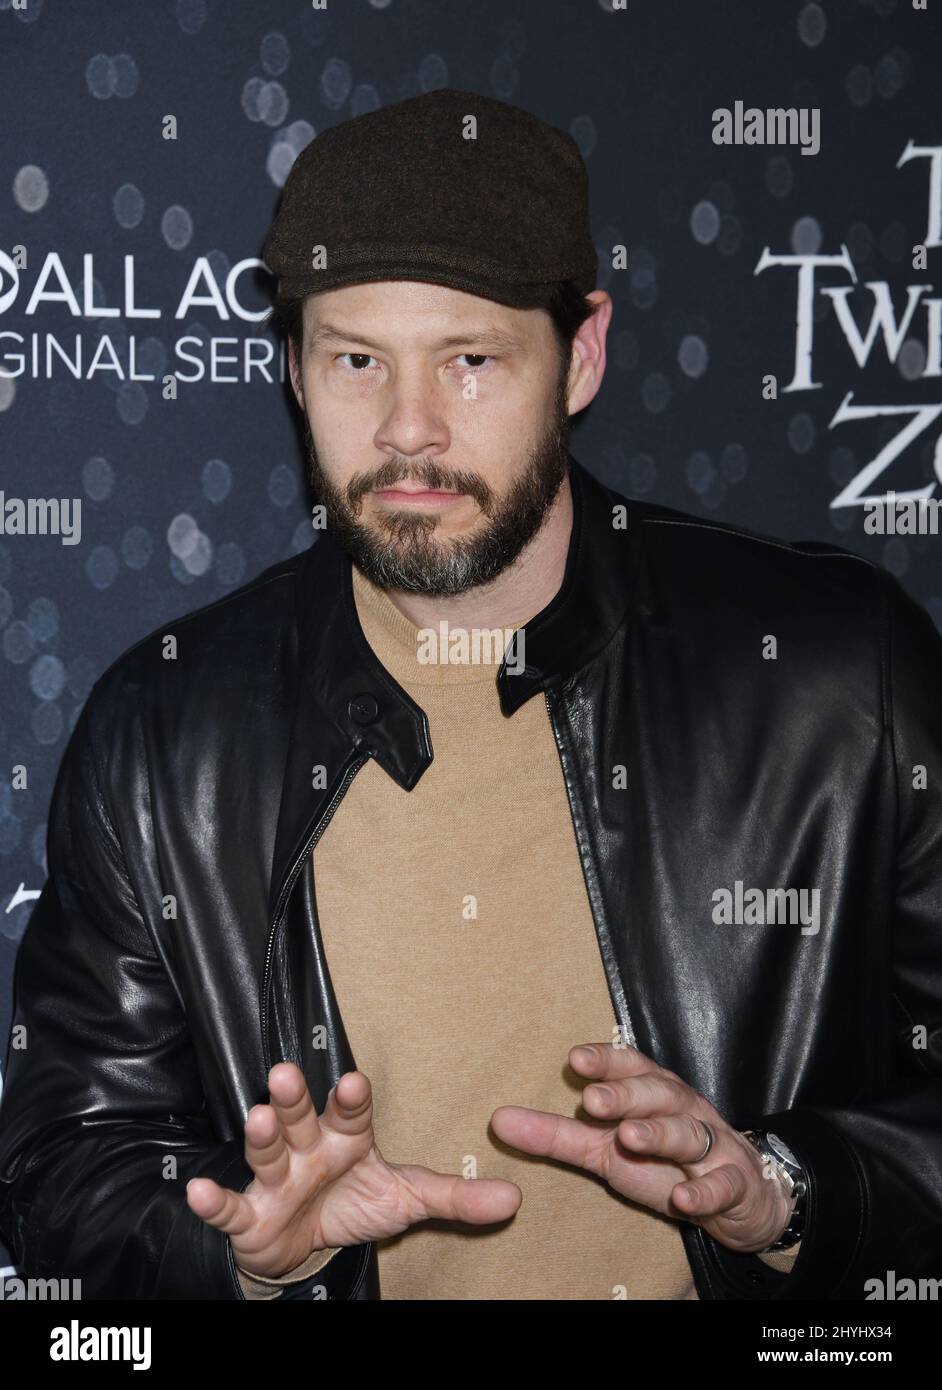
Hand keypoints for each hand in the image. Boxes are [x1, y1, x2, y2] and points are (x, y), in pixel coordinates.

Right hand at [186, 1062, 521, 1278]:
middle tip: (285, 1073)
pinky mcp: (250, 1215)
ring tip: (255, 1117)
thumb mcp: (406, 1199)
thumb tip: (514, 1198)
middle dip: (293, 1098)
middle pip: (299, 1117)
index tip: (353, 1081)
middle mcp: (307, 1149)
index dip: (351, 1098)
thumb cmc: (354, 1205)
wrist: (304, 1245)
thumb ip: (456, 1197)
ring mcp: (276, 1180)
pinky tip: (198, 1190)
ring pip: (266, 1151)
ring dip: (259, 1136)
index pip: (351, 1111)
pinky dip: (214, 1201)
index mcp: (346, 1138)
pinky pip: (231, 1208)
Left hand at [489, 1042, 793, 1253]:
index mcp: (651, 1092)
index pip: (629, 1066)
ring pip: (688, 1131)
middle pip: (656, 1093)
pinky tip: (684, 1198)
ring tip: (629, 1138)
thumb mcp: (605, 1149)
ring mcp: (711, 1144)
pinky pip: (722, 1183)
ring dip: (660, 1134)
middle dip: (626, 1093)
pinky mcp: (733, 1182)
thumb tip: (497, 1120)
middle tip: (593, 1101)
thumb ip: (555, 1135)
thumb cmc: (662, 1161)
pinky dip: (705, 1190)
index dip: (605, 1061)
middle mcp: (681, 1109)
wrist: (738, 1195)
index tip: (574, 1059)